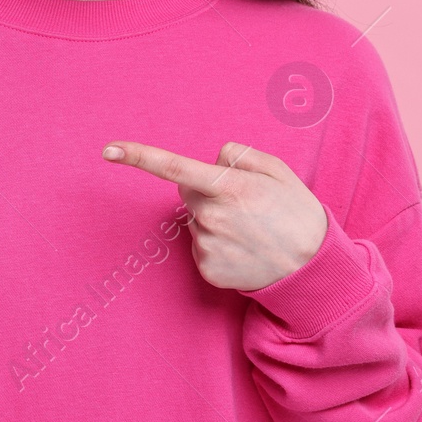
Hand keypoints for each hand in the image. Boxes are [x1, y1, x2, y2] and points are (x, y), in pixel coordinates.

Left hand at [103, 140, 326, 290]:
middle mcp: (212, 217)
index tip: (108, 150)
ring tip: (250, 231)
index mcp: (227, 187)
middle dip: (207, 193)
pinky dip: (217, 247)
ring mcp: (208, 246)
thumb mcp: (277, 170)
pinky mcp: (208, 271)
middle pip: (187, 194)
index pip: (173, 167)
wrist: (313, 269)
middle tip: (244, 205)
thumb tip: (211, 160)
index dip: (138, 156)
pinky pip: (201, 248)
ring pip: (195, 222)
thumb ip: (239, 155)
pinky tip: (244, 250)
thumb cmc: (296, 212)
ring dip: (214, 222)